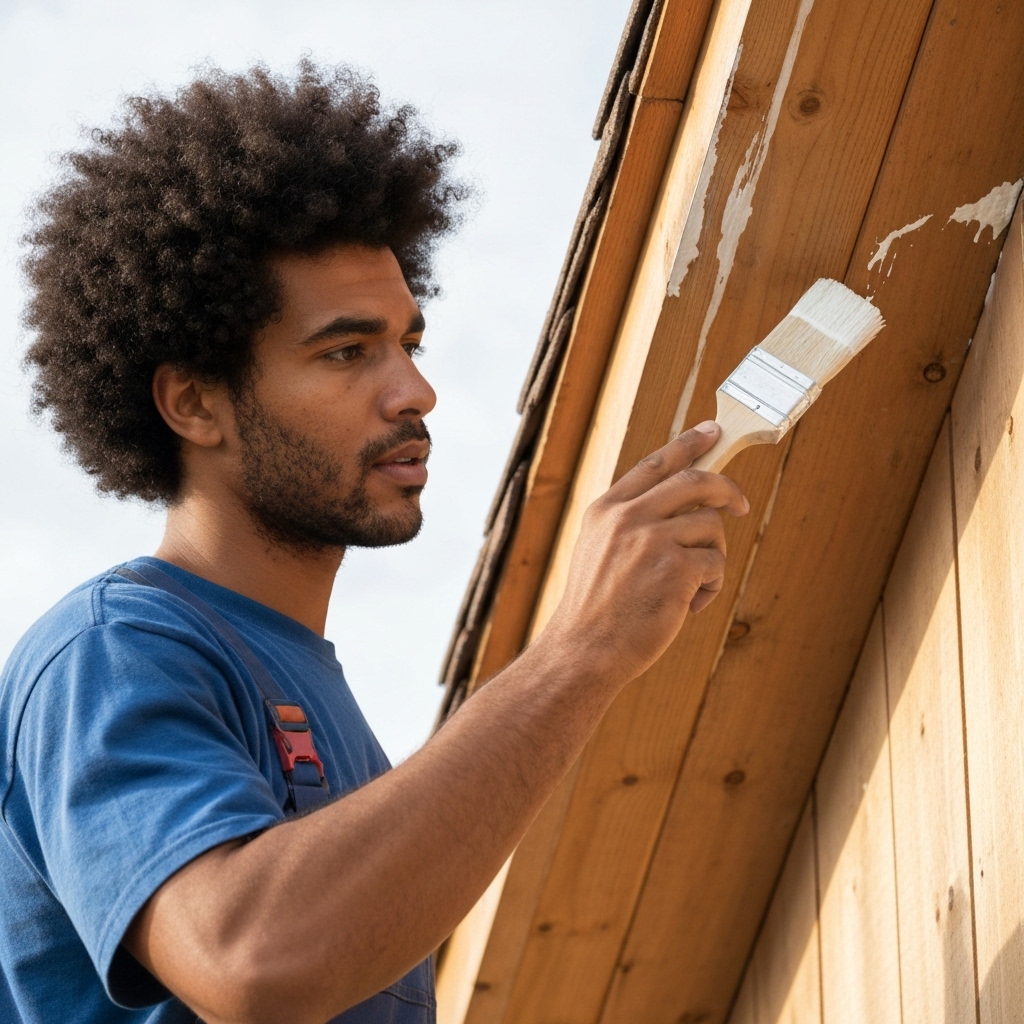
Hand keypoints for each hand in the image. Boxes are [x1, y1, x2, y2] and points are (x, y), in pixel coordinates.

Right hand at [544, 421, 748, 685]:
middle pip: (695, 481)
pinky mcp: (675, 568)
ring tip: (691, 586)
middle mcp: (628, 517)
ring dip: (712, 557)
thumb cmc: (597, 608)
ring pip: (711, 526)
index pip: (655, 464)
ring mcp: (651, 540)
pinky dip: (710, 587)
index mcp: (606, 509)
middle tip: (740, 505)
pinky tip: (687, 605)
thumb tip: (688, 505)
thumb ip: (631, 522)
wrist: (584, 649)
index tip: (710, 431)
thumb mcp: (599, 550)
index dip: (688, 444)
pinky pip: (715, 563)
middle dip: (726, 489)